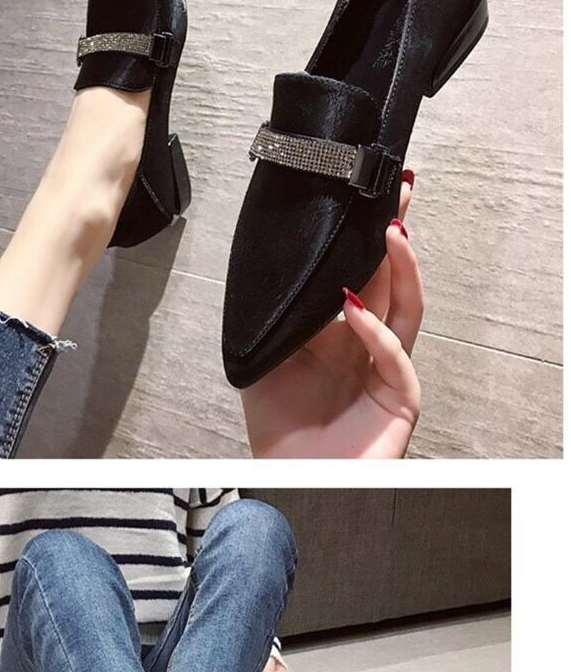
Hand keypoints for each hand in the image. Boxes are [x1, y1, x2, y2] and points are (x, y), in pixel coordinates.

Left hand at [241, 172, 422, 458]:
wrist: (287, 480)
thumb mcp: (265, 357)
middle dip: (394, 235)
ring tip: (390, 234)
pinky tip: (355, 311)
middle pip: (389, 279)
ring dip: (401, 270)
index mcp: (340, 332)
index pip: (360, 273)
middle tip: (395, 191)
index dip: (364, 237)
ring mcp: (387, 369)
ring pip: (406, 309)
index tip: (364, 196)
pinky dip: (376, 333)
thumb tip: (274, 263)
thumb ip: (275, 315)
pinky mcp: (399, 400)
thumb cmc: (279, 427)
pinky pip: (395, 359)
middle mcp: (368, 344)